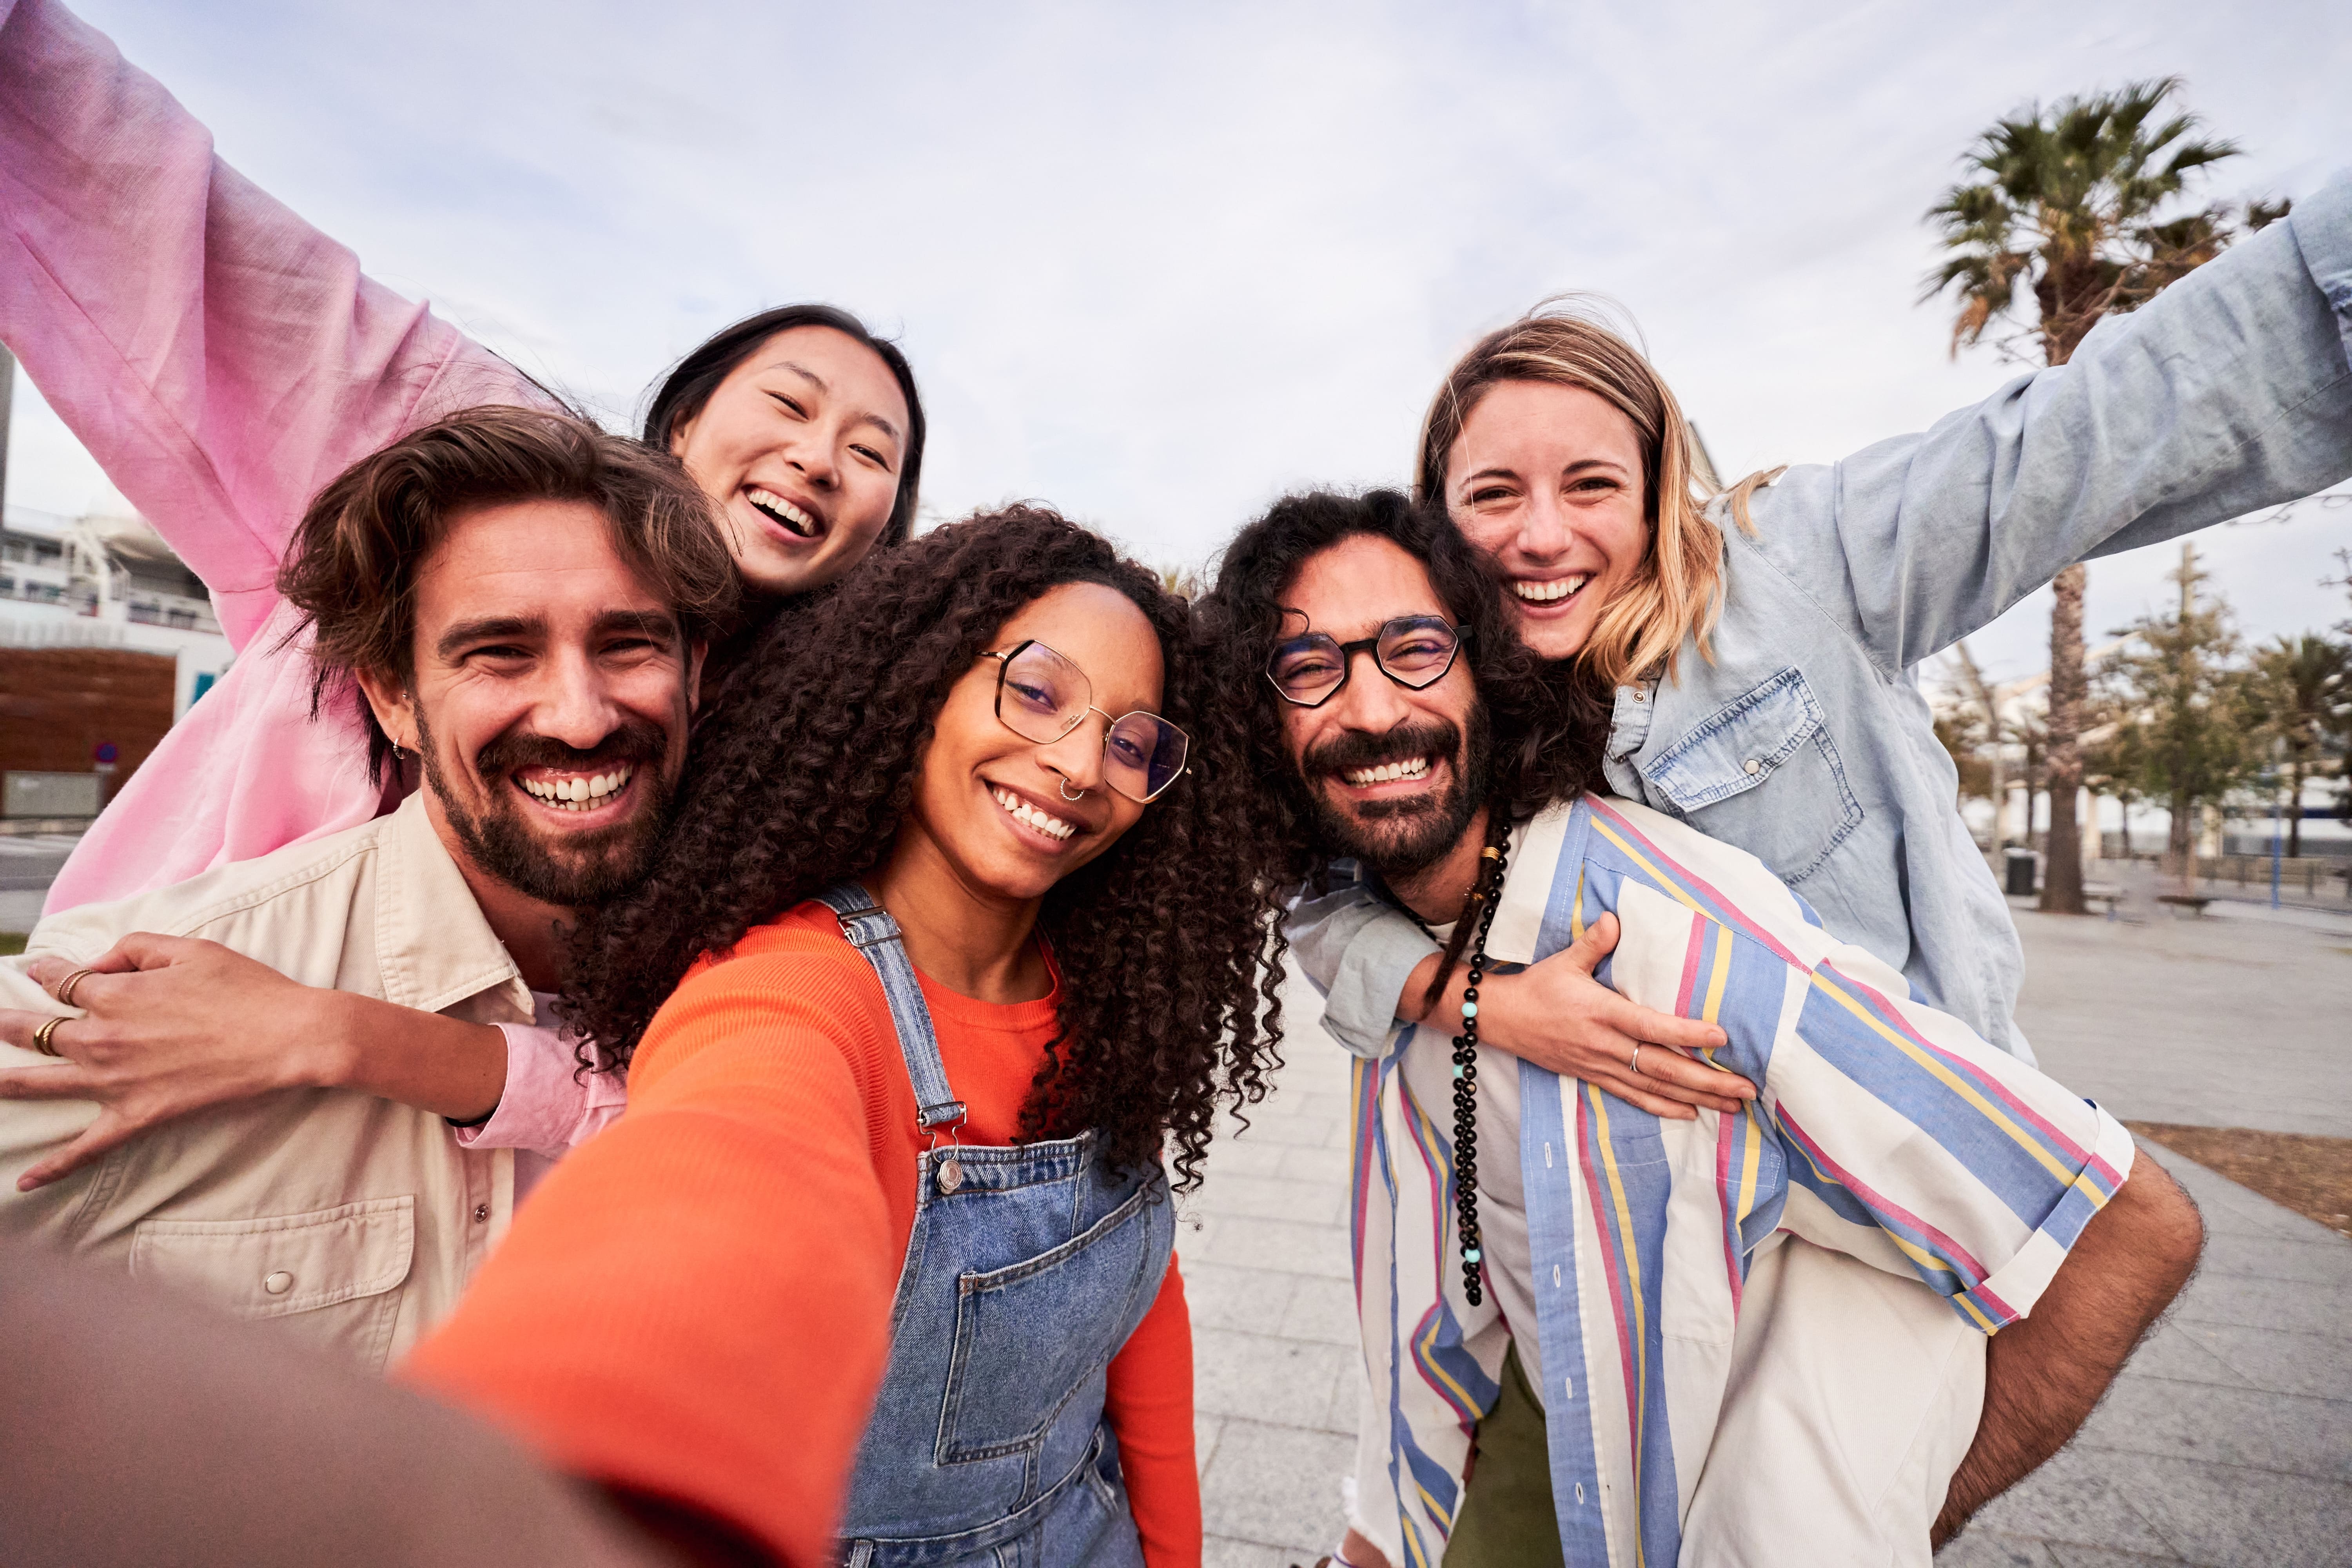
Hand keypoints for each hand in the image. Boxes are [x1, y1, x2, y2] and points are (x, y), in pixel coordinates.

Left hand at [0, 935, 339, 1190]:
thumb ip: (133, 950)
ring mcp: (115, 1081)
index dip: (46, 971)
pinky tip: (25, 1181)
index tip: (36, 968)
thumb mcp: (190, 949)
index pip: (62, 981)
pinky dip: (53, 1166)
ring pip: (42, 1083)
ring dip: (5, 1083)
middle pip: (36, 1030)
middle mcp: (102, 1037)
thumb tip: (95, 966)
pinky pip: (86, 1146)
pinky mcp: (137, 1115)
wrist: (286, 1037)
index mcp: (114, 994)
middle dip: (7, 1023)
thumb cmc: (245, 988)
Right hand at [1478, 914, 1754, 1118]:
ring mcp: (1600, 1065)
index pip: (1650, 1026)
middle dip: (1708, 1080)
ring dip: (1697, 1099)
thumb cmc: (1537, 987)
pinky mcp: (1594, 1077)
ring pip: (1655, 1088)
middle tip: (1748, 1088)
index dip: (1685, 1034)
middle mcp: (1605, 1044)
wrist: (1502, 1020)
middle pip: (1663, 1067)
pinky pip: (1633, 1097)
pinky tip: (1691, 1114)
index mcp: (1601, 1012)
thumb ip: (1594, 942)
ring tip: (1733, 1106)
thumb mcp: (1564, 960)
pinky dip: (1663, 1108)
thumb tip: (1614, 918)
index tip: (1721, 1037)